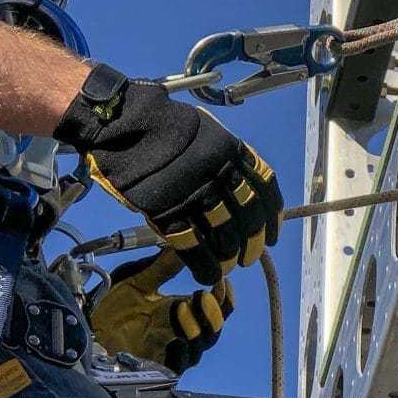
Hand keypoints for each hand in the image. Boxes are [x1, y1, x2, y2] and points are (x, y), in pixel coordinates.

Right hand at [55, 64, 282, 283]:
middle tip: (249, 256)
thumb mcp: (205, 132)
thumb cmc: (161, 125)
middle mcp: (218, 174)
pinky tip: (208, 274)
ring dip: (229, 258)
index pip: (264, 190)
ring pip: (224, 236)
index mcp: (231, 151)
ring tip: (228, 267)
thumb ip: (223, 160)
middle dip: (253, 243)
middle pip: (248, 218)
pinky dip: (204, 265)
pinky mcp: (167, 212)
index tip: (273, 234)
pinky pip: (193, 246)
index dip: (272, 218)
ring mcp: (193, 194)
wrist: (124, 124)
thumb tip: (238, 192)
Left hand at [90, 250, 233, 374]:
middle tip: (206, 296)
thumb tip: (184, 244)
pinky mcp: (155, 368)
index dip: (222, 297)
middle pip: (212, 329)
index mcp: (180, 309)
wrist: (83, 327)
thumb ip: (163, 267)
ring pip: (198, 347)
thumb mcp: (138, 282)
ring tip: (183, 309)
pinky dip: (180, 354)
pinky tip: (177, 342)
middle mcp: (180, 331)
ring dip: (196, 329)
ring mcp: (170, 350)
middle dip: (214, 314)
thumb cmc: (111, 305)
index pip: (213, 306)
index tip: (222, 281)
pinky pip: (177, 366)